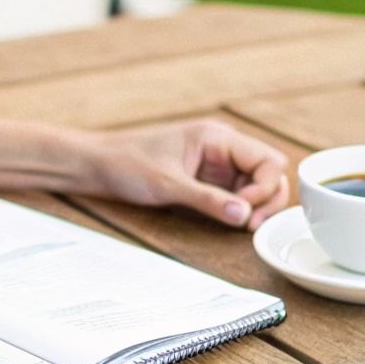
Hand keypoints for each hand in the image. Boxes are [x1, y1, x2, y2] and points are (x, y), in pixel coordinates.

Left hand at [88, 119, 290, 229]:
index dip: (266, 188)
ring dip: (254, 206)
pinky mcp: (204, 179)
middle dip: (267, 199)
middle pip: (268, 173)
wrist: (95, 164)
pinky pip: (234, 193)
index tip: (246, 212)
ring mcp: (214, 164)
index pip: (268, 160)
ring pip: (254, 185)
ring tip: (241, 225)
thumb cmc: (126, 164)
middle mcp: (222, 148)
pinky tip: (229, 220)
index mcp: (217, 137)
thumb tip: (244, 216)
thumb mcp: (168, 185)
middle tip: (250, 225)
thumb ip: (208, 200)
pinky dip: (237, 208)